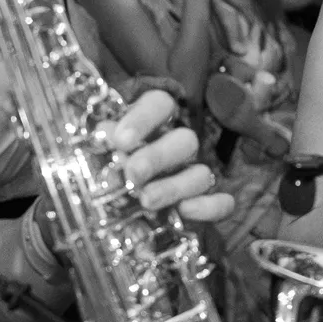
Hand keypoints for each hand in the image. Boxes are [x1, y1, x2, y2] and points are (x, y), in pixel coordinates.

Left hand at [105, 89, 232, 222]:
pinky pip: (222, 204)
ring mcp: (194, 176)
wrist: (114, 217)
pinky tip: (184, 211)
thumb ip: (104, 143)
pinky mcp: (206, 205)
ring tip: (146, 200)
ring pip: (201, 174)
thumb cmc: (106, 174)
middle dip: (158, 157)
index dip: (143, 118)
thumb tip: (106, 134)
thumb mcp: (100, 154)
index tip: (120, 140)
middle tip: (133, 173)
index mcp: (153, 125)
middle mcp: (178, 146)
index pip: (159, 104)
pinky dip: (208, 207)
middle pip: (185, 140)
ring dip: (175, 186)